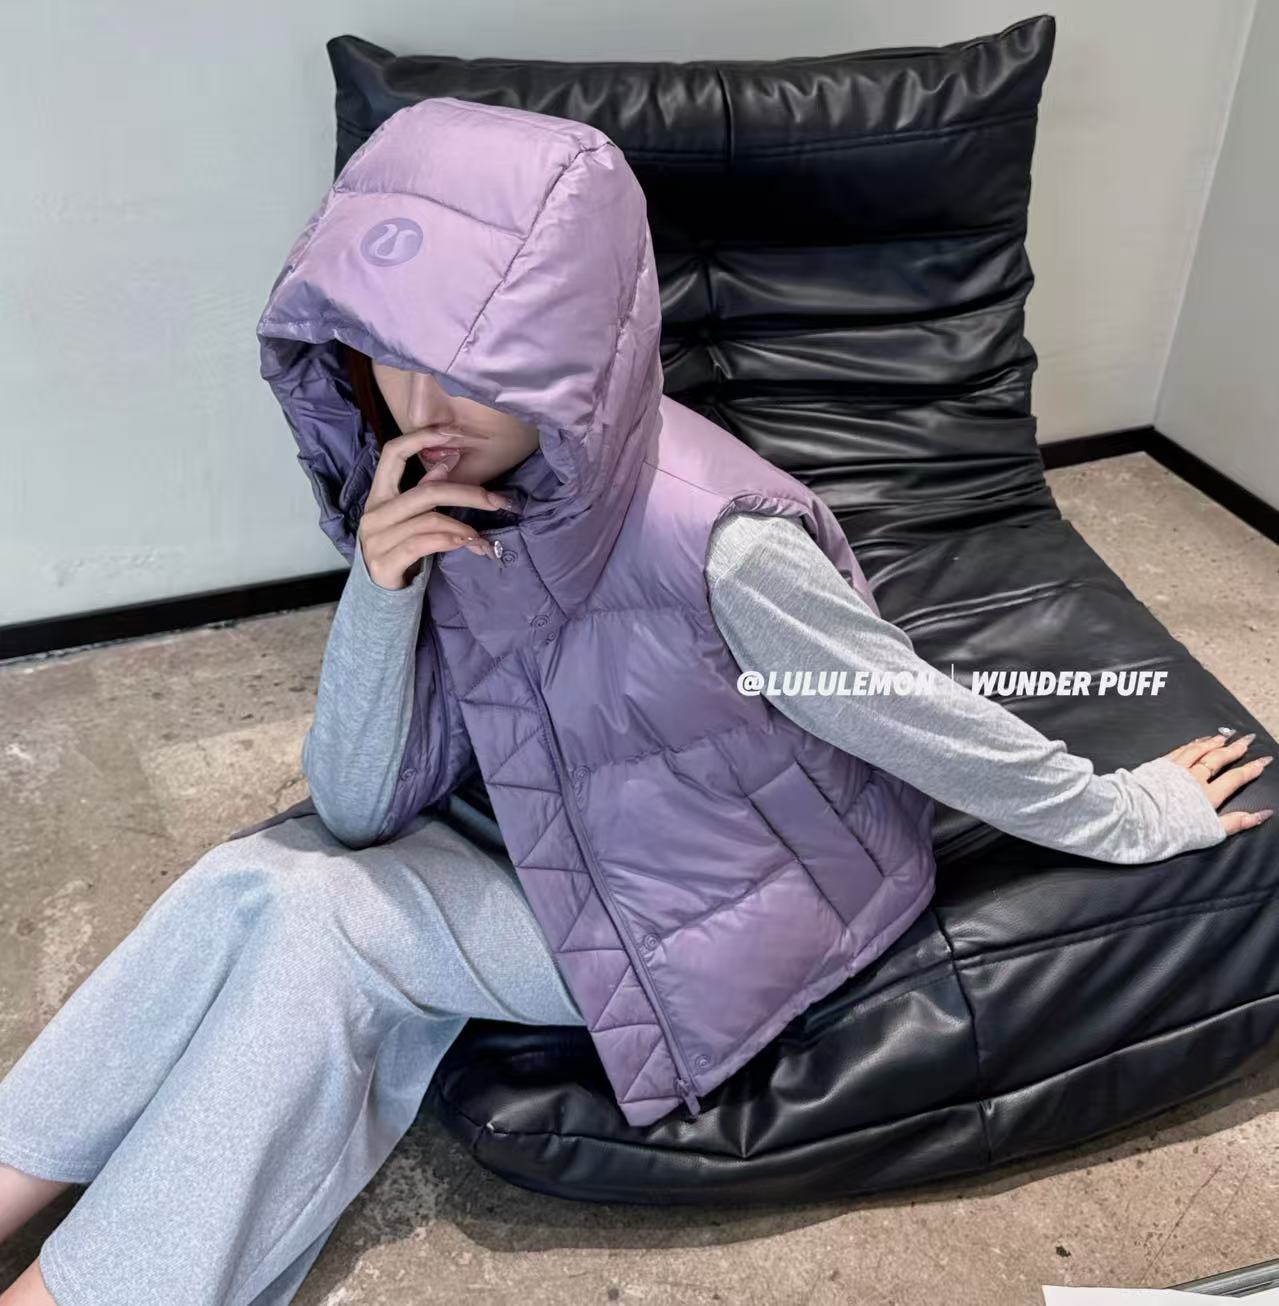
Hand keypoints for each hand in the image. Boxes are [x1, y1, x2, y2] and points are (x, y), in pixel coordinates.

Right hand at [358, 428, 505, 588]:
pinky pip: (423, 543)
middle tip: (498, 501)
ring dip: (463, 526)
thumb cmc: (400, 549)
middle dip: (467, 493)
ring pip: (429, 520)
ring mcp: (376, 538)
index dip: (421, 438)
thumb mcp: (410, 518)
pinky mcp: (385, 562)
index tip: (453, 432)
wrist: (380, 593)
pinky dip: (450, 541)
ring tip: (483, 536)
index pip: (392, 453)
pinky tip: (468, 544)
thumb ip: (423, 491)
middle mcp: (374, 512)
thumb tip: (447, 462)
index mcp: (379, 495)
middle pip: (426, 491)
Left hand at [1163, 732, 1273, 835]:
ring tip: (1224, 736)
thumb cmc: (1169, 832)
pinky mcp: (1158, 766)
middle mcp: (1194, 779)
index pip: (1234, 779)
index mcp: (1207, 796)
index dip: (1251, 770)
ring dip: (1213, 742)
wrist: (1133, 818)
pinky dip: (1192, 744)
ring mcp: (1175, 770)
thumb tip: (1263, 814)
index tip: (1263, 761)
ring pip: (1198, 751)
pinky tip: (1196, 741)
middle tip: (1247, 739)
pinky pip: (1180, 750)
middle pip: (1218, 759)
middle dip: (1235, 749)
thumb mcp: (1208, 834)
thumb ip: (1236, 823)